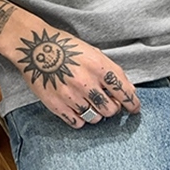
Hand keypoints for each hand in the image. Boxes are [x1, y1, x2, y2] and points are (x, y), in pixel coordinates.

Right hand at [11, 24, 140, 127]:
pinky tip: (77, 108)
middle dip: (112, 108)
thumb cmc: (66, 47)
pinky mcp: (56, 104)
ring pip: (95, 118)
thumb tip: (128, 90)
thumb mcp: (93, 53)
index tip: (134, 109)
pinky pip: (76, 122)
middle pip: (111, 110)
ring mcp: (71, 95)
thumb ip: (110, 72)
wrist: (36, 47)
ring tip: (90, 104)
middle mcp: (87, 82)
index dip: (132, 103)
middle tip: (107, 103)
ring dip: (96, 114)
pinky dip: (80, 119)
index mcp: (99, 67)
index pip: (124, 92)